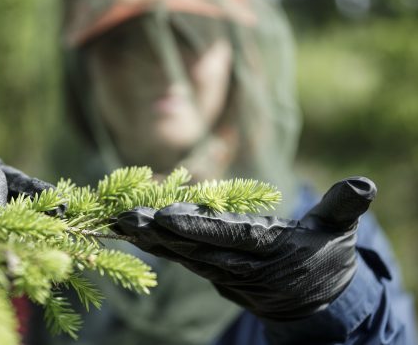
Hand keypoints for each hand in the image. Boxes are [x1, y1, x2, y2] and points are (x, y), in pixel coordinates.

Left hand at [113, 177, 376, 319]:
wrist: (313, 297)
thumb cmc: (324, 254)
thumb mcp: (338, 231)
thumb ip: (342, 207)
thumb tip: (363, 185)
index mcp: (269, 250)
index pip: (229, 237)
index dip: (197, 227)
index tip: (164, 216)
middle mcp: (241, 265)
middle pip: (195, 248)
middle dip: (158, 234)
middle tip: (124, 217)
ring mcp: (223, 272)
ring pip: (182, 255)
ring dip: (148, 240)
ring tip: (118, 221)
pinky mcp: (212, 272)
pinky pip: (181, 258)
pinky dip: (155, 246)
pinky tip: (131, 232)